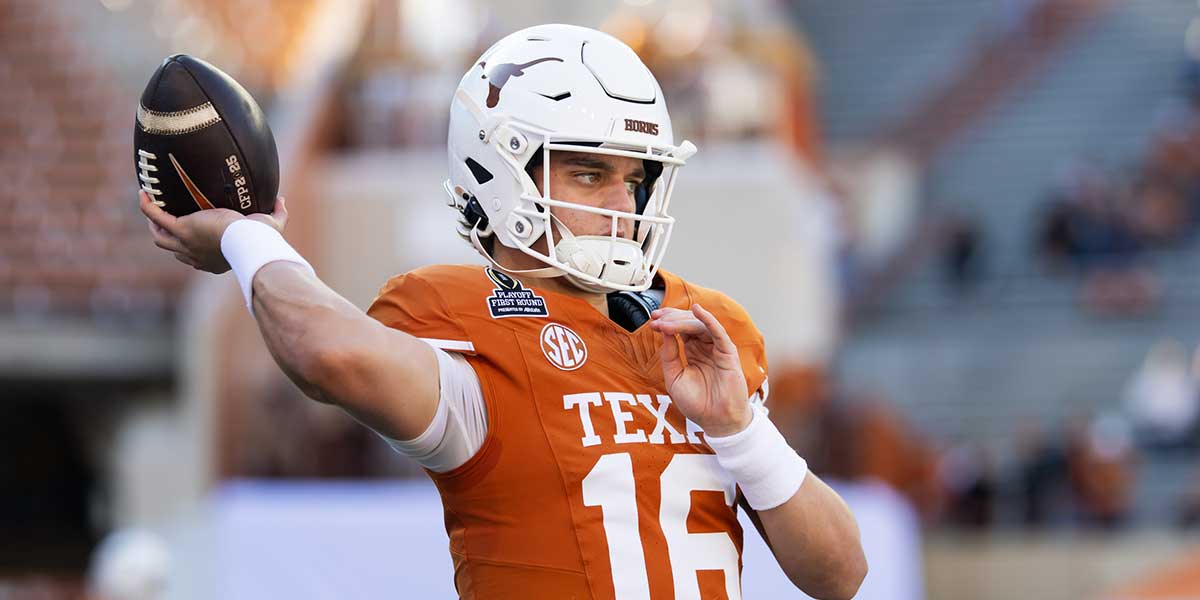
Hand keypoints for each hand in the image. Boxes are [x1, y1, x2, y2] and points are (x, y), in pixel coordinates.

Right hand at [139, 191, 288, 273]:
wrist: (249, 240)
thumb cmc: (261, 238)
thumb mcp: (271, 225)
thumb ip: (278, 213)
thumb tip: (280, 200)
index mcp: (214, 260)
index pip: (197, 257)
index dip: (192, 248)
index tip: (195, 234)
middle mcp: (197, 256)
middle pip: (175, 250)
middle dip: (169, 238)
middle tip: (166, 221)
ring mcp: (186, 243)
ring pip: (161, 238)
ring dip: (154, 224)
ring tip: (151, 207)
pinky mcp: (181, 229)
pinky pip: (156, 216)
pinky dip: (148, 206)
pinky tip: (143, 193)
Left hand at [648, 304, 751, 437]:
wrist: (716, 421)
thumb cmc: (698, 404)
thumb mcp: (674, 379)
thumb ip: (669, 356)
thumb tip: (663, 333)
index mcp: (693, 352)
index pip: (680, 330)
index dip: (666, 322)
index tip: (651, 320)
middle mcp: (706, 347)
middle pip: (689, 324)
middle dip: (671, 318)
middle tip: (656, 318)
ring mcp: (717, 349)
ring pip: (700, 325)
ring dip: (682, 321)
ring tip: (665, 323)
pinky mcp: (728, 353)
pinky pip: (718, 332)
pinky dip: (708, 319)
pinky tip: (697, 311)